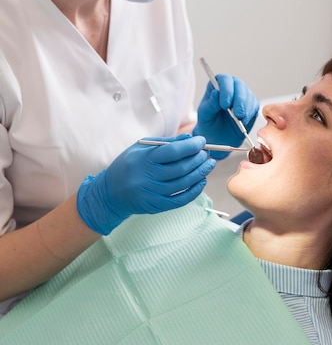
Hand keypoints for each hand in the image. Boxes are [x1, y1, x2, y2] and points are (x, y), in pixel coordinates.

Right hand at [76, 134, 215, 234]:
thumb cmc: (128, 165)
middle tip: (206, 153)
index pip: (174, 151)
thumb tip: (189, 138)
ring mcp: (152, 193)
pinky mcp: (156, 206)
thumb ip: (165, 143)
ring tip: (208, 165)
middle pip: (181, 168)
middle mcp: (147, 177)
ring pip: (183, 184)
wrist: (110, 193)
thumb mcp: (141, 148)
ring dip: (200, 173)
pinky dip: (194, 191)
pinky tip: (201, 181)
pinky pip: (180, 200)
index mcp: (143, 159)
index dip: (191, 146)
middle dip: (198, 159)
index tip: (202, 141)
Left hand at [194, 74, 258, 158]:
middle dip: (239, 100)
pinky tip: (243, 121)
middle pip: (239, 85)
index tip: (225, 104)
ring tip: (239, 119)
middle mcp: (231, 87)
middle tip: (236, 114)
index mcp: (217, 85)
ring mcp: (242, 94)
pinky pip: (254, 105)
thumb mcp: (205, 116)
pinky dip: (250, 113)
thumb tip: (216, 93)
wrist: (219, 138)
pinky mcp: (251, 104)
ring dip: (245, 108)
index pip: (224, 79)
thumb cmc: (210, 124)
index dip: (226, 90)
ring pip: (248, 95)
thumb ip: (210, 104)